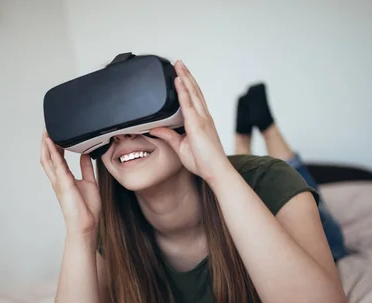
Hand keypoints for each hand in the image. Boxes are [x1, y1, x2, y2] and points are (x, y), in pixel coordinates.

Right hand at [40, 132, 100, 235]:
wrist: (86, 223)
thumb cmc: (86, 208)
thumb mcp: (90, 182)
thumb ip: (86, 168)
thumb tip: (86, 155)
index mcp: (64, 178)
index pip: (57, 159)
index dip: (54, 146)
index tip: (56, 135)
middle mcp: (58, 179)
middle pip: (47, 158)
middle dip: (46, 144)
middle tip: (47, 130)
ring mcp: (59, 180)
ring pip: (48, 159)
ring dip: (46, 145)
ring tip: (46, 132)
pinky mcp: (63, 182)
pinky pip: (56, 164)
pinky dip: (53, 152)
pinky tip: (51, 142)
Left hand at [150, 60, 230, 184]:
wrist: (215, 171)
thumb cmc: (203, 162)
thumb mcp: (180, 147)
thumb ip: (169, 136)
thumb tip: (155, 129)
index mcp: (201, 122)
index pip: (194, 99)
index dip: (188, 85)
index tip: (181, 74)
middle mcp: (203, 117)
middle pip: (194, 91)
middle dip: (186, 75)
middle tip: (178, 62)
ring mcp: (201, 119)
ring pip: (192, 92)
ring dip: (185, 77)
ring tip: (178, 64)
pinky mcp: (197, 124)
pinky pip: (188, 104)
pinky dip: (183, 90)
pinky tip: (178, 80)